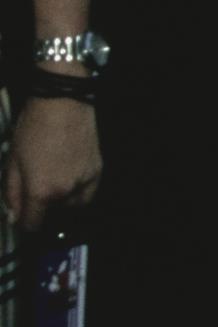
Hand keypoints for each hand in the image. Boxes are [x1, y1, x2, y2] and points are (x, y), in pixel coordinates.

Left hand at [5, 95, 102, 233]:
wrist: (62, 102)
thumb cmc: (32, 128)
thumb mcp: (12, 161)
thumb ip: (12, 194)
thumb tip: (14, 217)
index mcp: (41, 192)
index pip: (33, 224)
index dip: (24, 223)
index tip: (21, 216)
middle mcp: (66, 193)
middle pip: (53, 215)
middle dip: (43, 208)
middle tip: (36, 189)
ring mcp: (85, 182)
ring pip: (72, 206)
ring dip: (62, 202)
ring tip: (54, 184)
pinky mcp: (97, 171)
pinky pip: (87, 194)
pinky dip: (78, 192)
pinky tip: (70, 179)